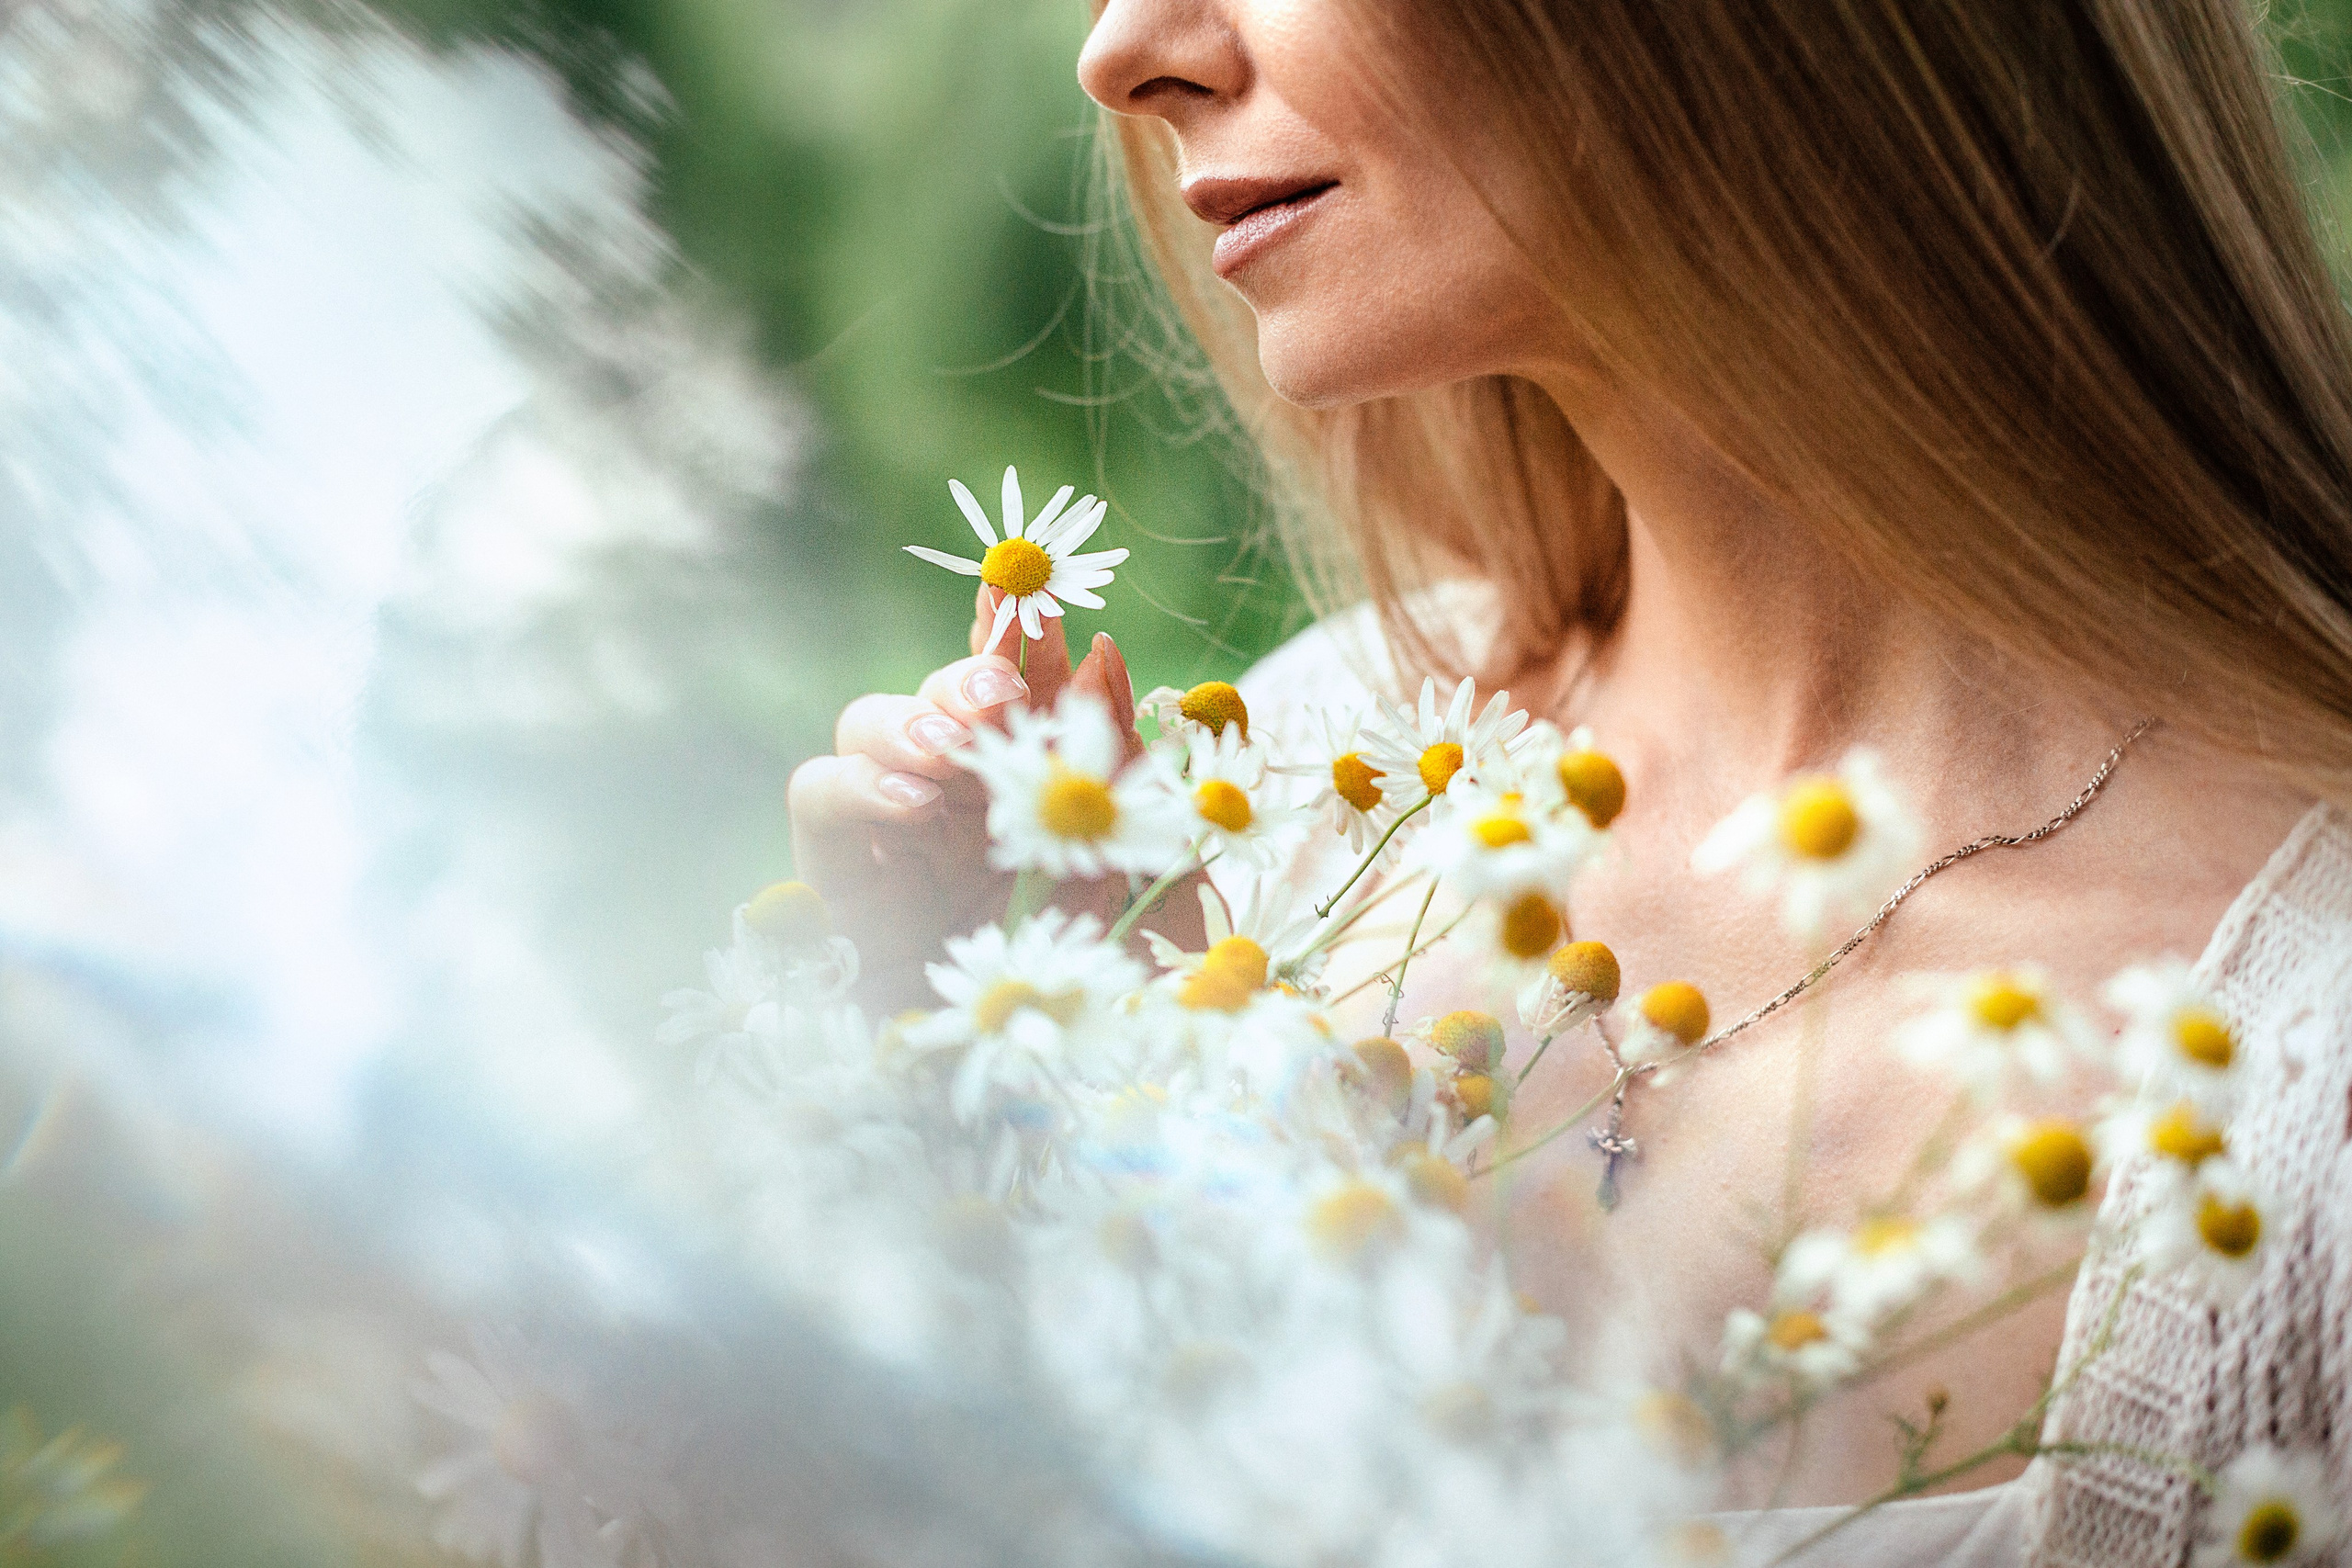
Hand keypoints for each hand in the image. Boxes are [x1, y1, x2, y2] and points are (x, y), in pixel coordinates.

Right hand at [788, 584, 1160, 1010]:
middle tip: (1001, 695)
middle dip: (964, 674)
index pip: (1012, 682)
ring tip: (950, 756)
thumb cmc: (1095, 978)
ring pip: (865, 721)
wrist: (1038, 1074)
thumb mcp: (1141, 863)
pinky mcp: (836, 872)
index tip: (1034, 594)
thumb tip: (1101, 648)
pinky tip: (912, 806)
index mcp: (1028, 778)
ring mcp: (889, 827)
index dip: (1014, 631)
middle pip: (936, 692)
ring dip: (907, 718)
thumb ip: (1120, 759)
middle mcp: (954, 792)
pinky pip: (815, 792)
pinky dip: (856, 781)